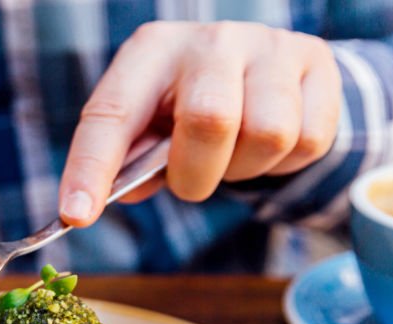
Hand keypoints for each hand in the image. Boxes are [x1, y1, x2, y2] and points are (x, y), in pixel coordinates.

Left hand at [59, 21, 340, 225]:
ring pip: (268, 133)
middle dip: (196, 174)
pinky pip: (309, 141)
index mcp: (150, 52)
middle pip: (210, 119)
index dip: (91, 168)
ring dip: (245, 169)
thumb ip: (128, 164)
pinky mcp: (316, 63)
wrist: (265, 66)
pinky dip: (286, 163)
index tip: (76, 215)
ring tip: (233, 154)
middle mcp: (209, 40)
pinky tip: (269, 144)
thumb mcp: (150, 127)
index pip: (112, 114)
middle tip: (191, 178)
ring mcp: (268, 46)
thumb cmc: (189, 105)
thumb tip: (103, 200)